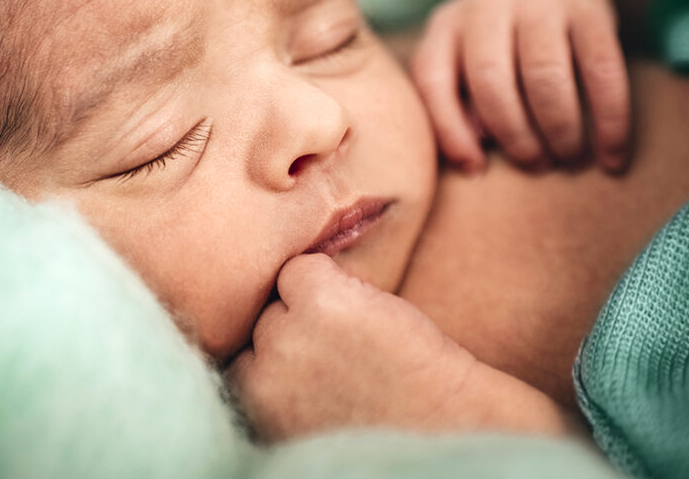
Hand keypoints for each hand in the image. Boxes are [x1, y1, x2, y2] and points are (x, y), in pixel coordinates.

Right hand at [225, 253, 481, 440]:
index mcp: (249, 407)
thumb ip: (266, 379)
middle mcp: (256, 379)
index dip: (282, 357)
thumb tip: (240, 321)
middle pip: (258, 322)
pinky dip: (335, 281)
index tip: (317, 373)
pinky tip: (366, 317)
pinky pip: (306, 267)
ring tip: (357, 342)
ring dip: (314, 306)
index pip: (239, 353)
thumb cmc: (379, 421)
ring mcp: (286, 337)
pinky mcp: (320, 301)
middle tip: (341, 358)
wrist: (449, 422)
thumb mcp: (297, 411)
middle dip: (292, 332)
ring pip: (280, 294)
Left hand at [410, 0, 630, 172]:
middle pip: (491, 79)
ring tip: (568, 159)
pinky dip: (609, 119)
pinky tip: (611, 155)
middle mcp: (487, 7)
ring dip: (559, 128)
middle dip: (514, 134)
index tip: (476, 170)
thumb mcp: (463, 71)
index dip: (450, 132)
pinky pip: (601, 69)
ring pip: (545, 74)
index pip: (433, 81)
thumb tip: (473, 158)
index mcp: (446, 26)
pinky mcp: (589, 9)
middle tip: (536, 166)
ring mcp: (538, 3)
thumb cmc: (500, 53)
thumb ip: (458, 110)